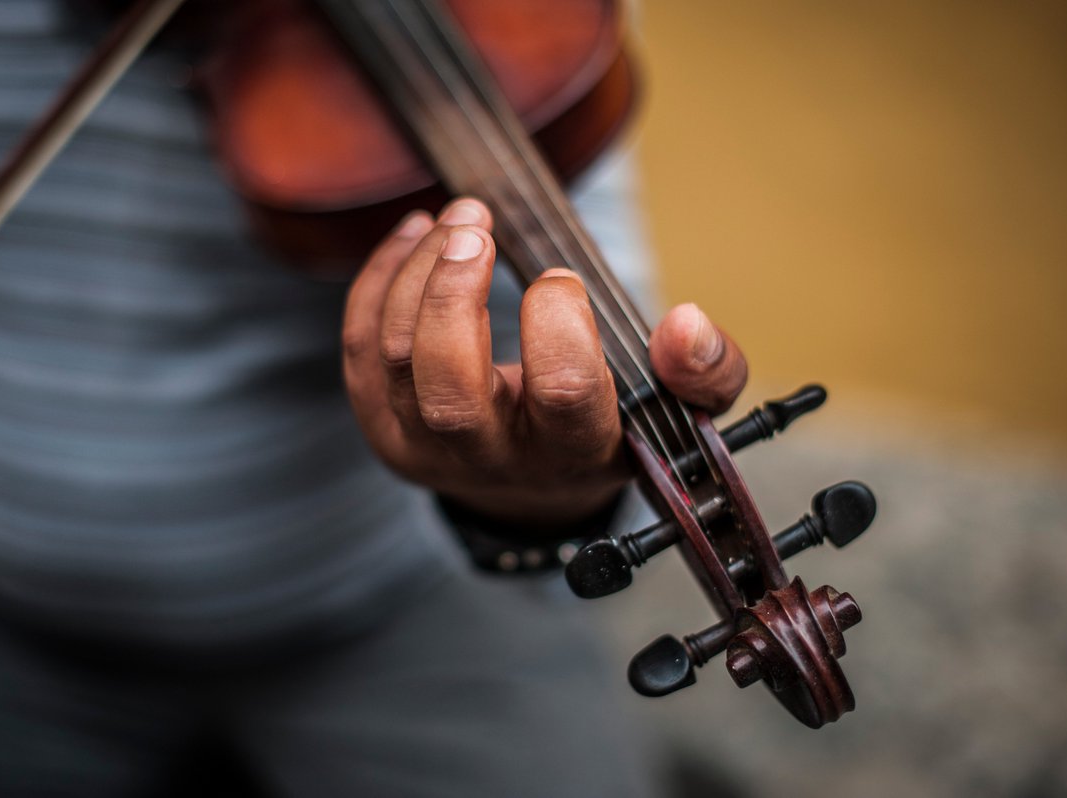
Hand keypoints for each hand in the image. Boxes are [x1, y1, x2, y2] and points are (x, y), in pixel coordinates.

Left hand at [342, 198, 747, 526]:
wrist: (535, 485)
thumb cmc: (608, 430)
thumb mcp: (678, 411)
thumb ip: (707, 371)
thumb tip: (686, 323)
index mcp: (572, 452)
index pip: (564, 392)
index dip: (560, 321)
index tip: (562, 279)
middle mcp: (491, 459)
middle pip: (449, 387)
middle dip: (453, 294)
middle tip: (475, 227)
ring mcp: (424, 447)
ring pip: (392, 357)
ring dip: (415, 273)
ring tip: (457, 219)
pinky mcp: (381, 423)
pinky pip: (359, 346)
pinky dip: (379, 280)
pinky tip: (415, 238)